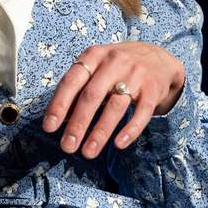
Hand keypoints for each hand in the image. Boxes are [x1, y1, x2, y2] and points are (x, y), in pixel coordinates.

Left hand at [40, 42, 185, 158]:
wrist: (158, 58)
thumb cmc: (117, 67)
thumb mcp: (96, 68)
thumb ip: (78, 89)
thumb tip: (59, 118)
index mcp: (93, 55)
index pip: (72, 81)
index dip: (59, 104)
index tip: (49, 127)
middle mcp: (113, 62)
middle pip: (92, 95)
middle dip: (78, 123)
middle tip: (67, 146)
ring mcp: (135, 74)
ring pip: (115, 106)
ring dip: (100, 132)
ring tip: (88, 152)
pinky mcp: (153, 88)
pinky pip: (142, 112)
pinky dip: (130, 129)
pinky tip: (118, 144)